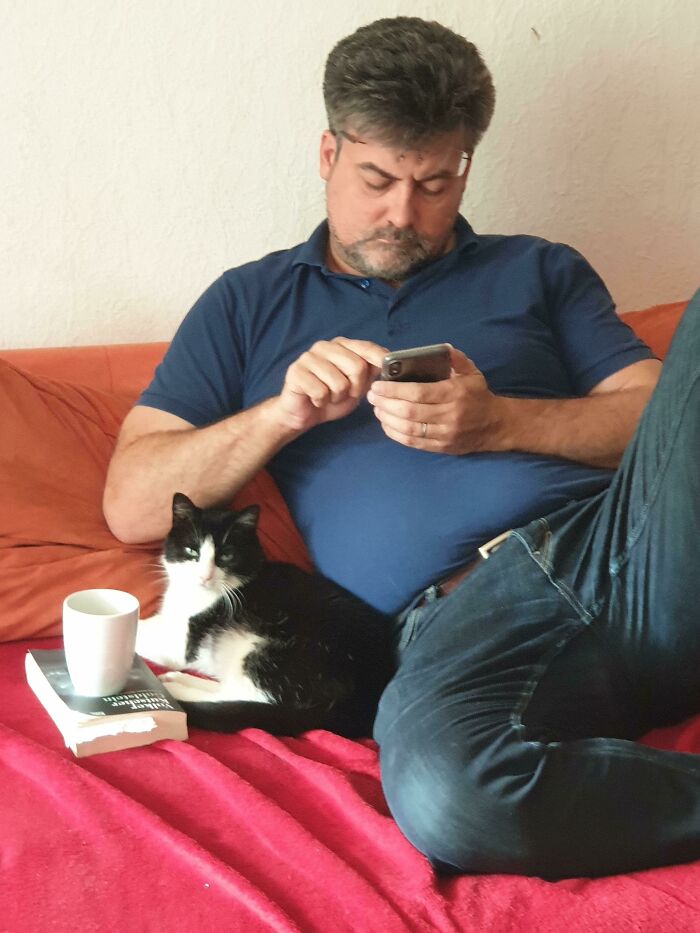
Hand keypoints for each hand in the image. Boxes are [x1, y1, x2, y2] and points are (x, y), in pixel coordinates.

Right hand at [276, 337, 387, 431]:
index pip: (366, 347)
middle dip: (356, 388)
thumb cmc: (332, 398)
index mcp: (341, 346)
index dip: (380, 358)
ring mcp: (308, 357)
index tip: (388, 368)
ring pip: (339, 383)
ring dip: (337, 398)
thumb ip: (370, 373)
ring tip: (329, 397)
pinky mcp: (296, 372)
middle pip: (357, 366)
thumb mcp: (357, 386)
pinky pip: (321, 392)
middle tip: (345, 394)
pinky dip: (321, 402)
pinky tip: (316, 399)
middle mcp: (324, 346)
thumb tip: (388, 363)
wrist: (304, 413)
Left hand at [367, 346, 504, 453]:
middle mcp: (449, 415)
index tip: (377, 386)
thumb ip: (455, 360)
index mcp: (454, 393)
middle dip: (385, 404)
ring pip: (409, 429)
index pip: (418, 393)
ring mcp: (445, 434)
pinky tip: (386, 424)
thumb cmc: (478, 396)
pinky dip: (396, 434)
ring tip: (376, 409)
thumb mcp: (472, 373)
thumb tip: (442, 348)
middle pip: (409, 412)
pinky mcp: (441, 447)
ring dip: (387, 419)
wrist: (496, 426)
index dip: (394, 390)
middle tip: (372, 396)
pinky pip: (413, 443)